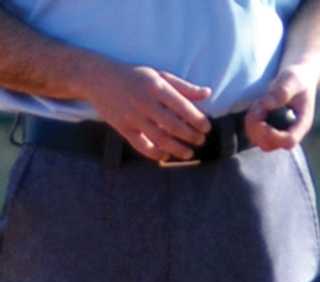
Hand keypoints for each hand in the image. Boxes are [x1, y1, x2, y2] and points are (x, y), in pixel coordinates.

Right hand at [82, 57, 211, 161]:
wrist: (98, 78)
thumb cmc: (134, 77)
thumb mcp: (158, 75)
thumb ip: (183, 87)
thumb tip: (208, 93)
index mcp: (155, 86)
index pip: (183, 107)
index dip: (198, 120)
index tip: (206, 127)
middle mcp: (144, 102)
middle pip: (174, 125)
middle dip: (191, 136)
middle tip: (200, 140)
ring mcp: (133, 116)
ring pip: (161, 139)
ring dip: (179, 149)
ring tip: (189, 153)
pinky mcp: (123, 128)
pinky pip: (143, 147)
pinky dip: (157, 154)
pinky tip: (167, 154)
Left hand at [244, 66, 316, 149]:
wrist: (299, 77)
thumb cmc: (298, 76)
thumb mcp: (292, 78)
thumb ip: (282, 91)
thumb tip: (267, 104)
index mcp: (302, 123)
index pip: (290, 141)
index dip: (274, 135)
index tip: (263, 120)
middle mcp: (292, 132)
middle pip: (274, 146)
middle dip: (260, 131)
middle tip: (256, 110)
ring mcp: (281, 132)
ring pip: (263, 143)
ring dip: (253, 128)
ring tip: (256, 107)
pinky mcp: (272, 129)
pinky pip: (258, 136)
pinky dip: (251, 125)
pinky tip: (254, 110)